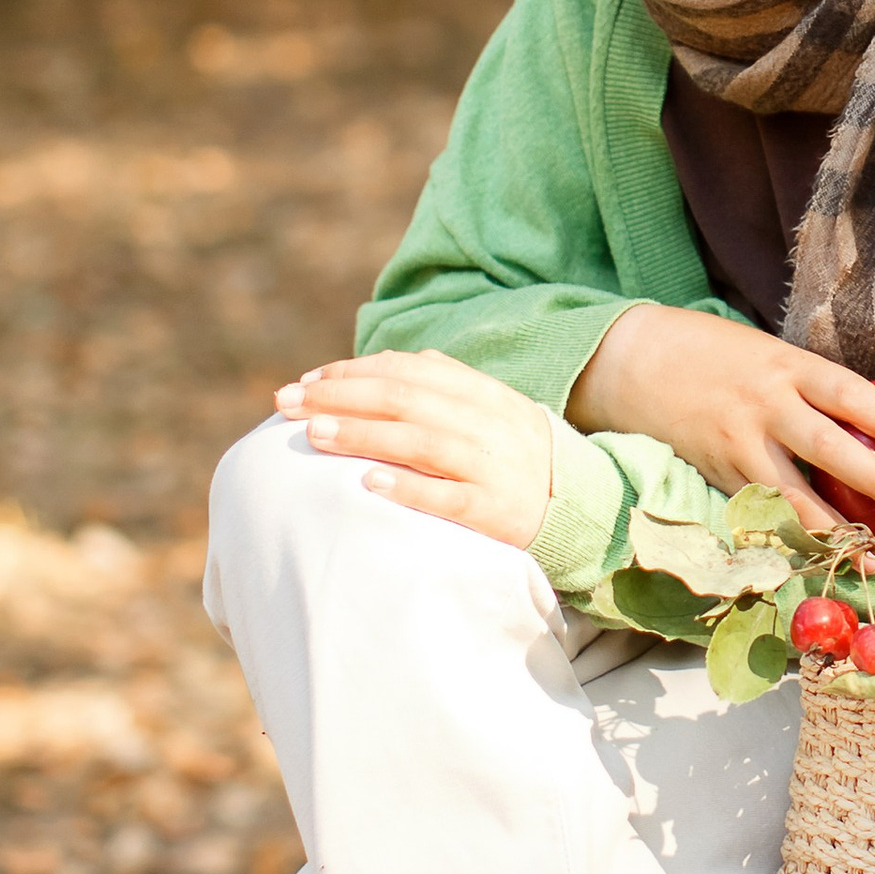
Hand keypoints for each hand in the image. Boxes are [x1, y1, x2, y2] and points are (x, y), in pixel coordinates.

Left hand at [276, 350, 552, 549]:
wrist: (586, 509)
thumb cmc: (521, 458)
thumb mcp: (494, 410)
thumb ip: (448, 385)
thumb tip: (390, 361)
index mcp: (483, 394)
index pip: (409, 370)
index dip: (354, 371)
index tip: (307, 381)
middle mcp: (487, 424)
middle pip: (405, 400)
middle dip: (340, 397)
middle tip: (288, 404)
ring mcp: (493, 467)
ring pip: (420, 442)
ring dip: (363, 435)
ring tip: (314, 434)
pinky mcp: (496, 512)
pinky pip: (448, 497)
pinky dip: (408, 488)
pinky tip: (367, 483)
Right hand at [567, 305, 874, 528]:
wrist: (632, 360)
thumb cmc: (712, 354)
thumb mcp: (767, 354)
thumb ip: (808, 386)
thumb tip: (870, 422)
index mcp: (784, 366)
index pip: (849, 394)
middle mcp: (763, 405)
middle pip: (830, 449)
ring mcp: (735, 443)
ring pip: (792, 495)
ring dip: (836, 528)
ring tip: (872, 552)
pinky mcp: (714, 474)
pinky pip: (759, 511)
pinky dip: (789, 535)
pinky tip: (817, 556)